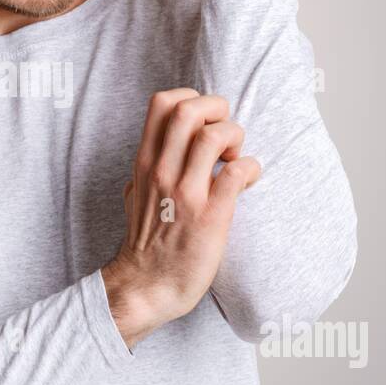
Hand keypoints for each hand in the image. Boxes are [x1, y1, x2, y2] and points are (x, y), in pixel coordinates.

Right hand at [101, 89, 261, 348]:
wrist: (146, 287)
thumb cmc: (144, 244)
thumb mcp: (134, 195)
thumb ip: (145, 170)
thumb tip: (156, 154)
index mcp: (145, 163)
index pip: (162, 103)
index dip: (192, 98)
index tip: (205, 120)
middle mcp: (162, 172)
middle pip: (188, 110)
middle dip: (218, 110)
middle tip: (226, 134)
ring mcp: (186, 194)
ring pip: (214, 136)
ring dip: (235, 138)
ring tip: (235, 157)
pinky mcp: (211, 217)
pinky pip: (237, 174)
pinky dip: (251, 168)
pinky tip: (248, 180)